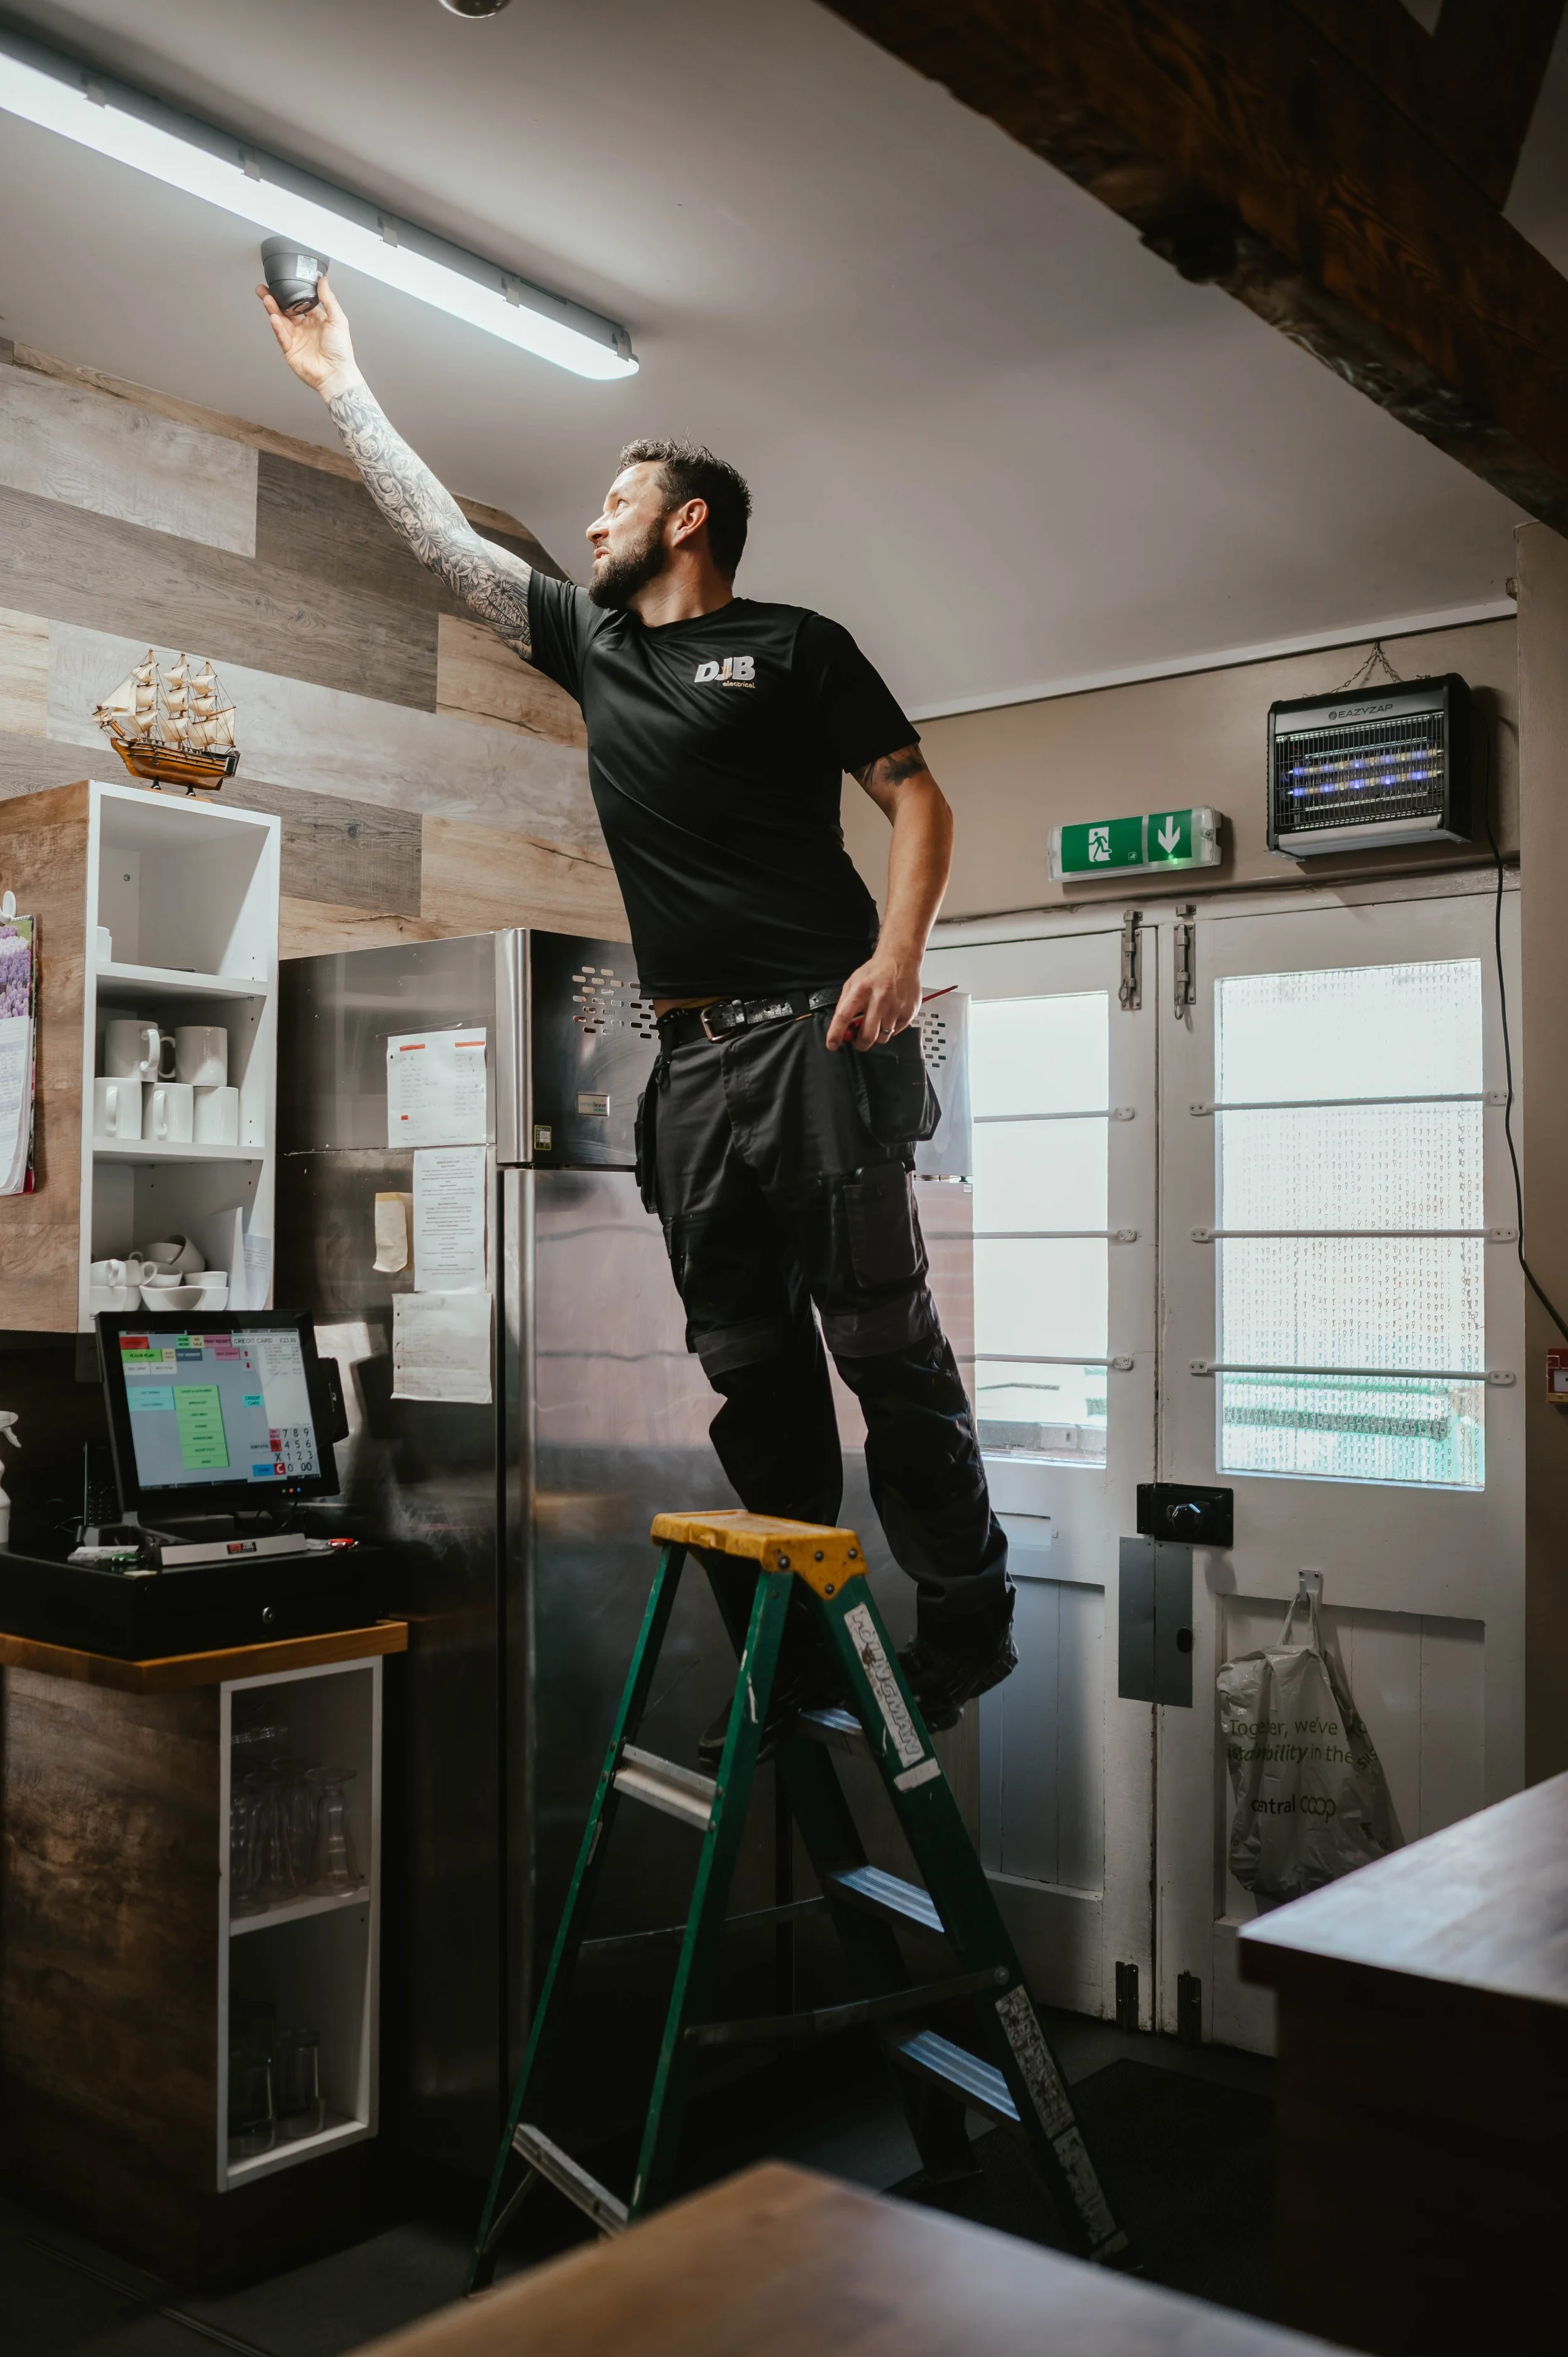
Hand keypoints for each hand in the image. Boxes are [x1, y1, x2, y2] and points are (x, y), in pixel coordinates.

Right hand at [256, 271, 361, 399]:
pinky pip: (282, 336)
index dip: (290, 294)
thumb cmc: (341, 351)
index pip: (299, 303)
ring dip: (273, 309)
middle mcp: (304, 328)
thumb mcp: (338, 319)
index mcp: (316, 320)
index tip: (282, 283)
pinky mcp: (290, 350)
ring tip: (266, 298)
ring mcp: (296, 339)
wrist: (337, 374)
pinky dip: (278, 327)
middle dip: (273, 299)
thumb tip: (323, 281)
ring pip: (281, 321)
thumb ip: (328, 299)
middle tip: (263, 289)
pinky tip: (274, 317)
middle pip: (285, 310)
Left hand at [826, 947, 922, 1051]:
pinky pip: (896, 1031)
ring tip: (876, 1023)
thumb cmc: (875, 972)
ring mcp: (896, 1007)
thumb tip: (842, 1028)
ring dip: (876, 1036)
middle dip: (860, 1044)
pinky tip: (889, 1015)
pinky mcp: (909, 1012)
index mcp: (860, 990)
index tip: (832, 1045)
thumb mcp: (853, 982)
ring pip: (883, 1037)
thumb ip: (845, 1004)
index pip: (844, 1017)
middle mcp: (879, 999)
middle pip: (867, 1035)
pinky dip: (890, 1028)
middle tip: (858, 1041)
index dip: (836, 1034)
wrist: (900, 960)